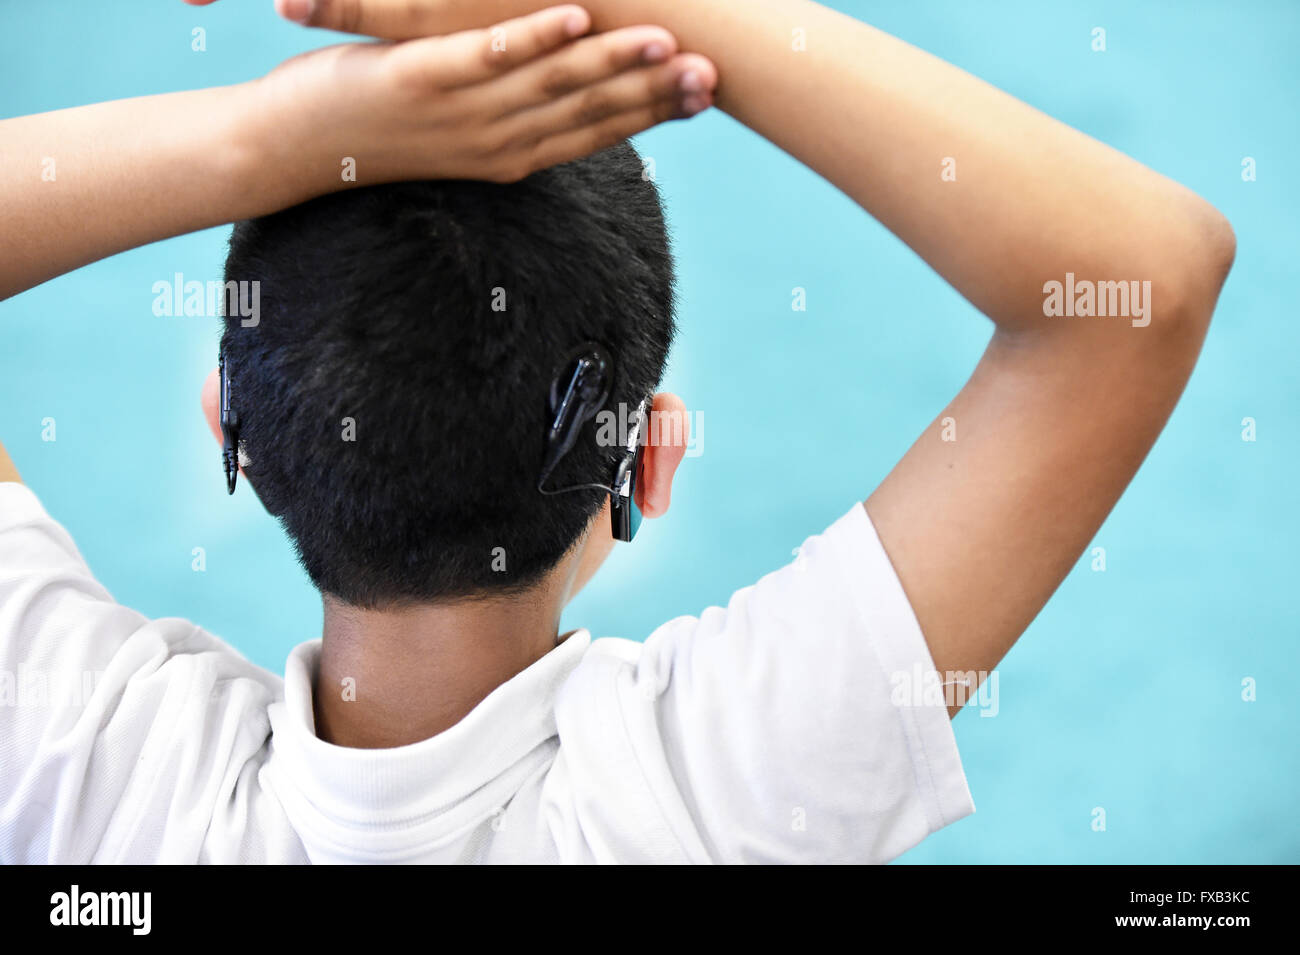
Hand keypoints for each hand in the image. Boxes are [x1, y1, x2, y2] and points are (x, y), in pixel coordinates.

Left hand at [251, 5, 715, 184]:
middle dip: (656, 93)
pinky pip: (487, 54)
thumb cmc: (379, 133)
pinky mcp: (422, 79)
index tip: (708, 97)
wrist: (292, 148)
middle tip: (715, 73)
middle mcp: (495, 143)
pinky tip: (576, 15)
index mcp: (509, 157)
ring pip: (550, 83)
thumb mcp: (458, 133)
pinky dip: (532, 35)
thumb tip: (556, 101)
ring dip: (611, 61)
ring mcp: (461, 114)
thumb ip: (509, 116)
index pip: (597, 134)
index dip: (656, 116)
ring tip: (666, 40)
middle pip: (588, 113)